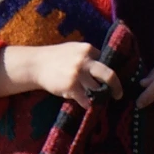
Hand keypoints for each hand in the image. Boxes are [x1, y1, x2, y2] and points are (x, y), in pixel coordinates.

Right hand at [0, 41, 116, 106]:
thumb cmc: (55, 58)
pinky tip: (85, 104)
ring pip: (96, 89)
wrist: (35, 64)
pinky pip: (85, 99)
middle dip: (116, 86)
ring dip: (96, 95)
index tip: (109, 81)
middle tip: (118, 95)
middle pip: (109, 75)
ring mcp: (78, 73)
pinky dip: (86, 103)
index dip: (105, 73)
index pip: (105, 62)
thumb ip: (88, 56)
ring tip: (92, 97)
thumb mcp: (73, 49)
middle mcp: (85, 60)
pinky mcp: (70, 86)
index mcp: (87, 49)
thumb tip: (103, 66)